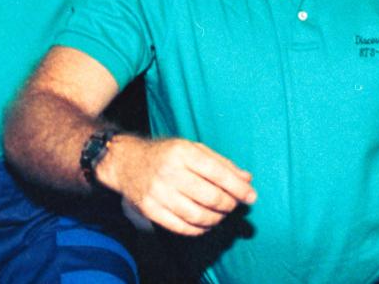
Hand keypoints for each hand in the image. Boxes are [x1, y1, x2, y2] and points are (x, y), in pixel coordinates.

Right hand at [97, 134, 255, 236]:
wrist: (127, 162)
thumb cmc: (166, 154)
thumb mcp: (192, 148)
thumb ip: (221, 163)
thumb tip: (247, 179)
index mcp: (182, 152)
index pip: (218, 173)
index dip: (238, 188)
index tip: (251, 197)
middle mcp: (170, 172)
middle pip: (211, 197)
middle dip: (229, 205)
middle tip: (233, 205)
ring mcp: (159, 192)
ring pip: (198, 216)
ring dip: (216, 219)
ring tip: (220, 214)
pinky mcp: (151, 209)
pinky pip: (182, 227)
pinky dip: (199, 229)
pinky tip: (205, 223)